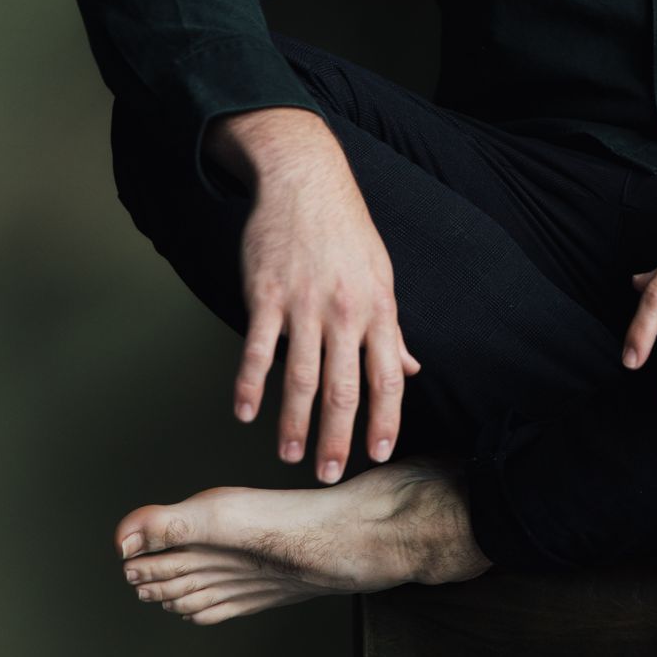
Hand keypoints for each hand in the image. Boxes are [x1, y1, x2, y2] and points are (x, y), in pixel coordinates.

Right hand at [213, 109, 421, 481]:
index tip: (378, 455)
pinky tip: (245, 413)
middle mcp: (344, 311)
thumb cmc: (346, 232)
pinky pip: (258, 349)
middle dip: (338, 438)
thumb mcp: (381, 275)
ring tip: (289, 456)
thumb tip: (410, 369)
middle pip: (344, 388)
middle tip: (329, 476)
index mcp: (378, 308)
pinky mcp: (266, 295)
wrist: (305, 180)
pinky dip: (251, 385)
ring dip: (294, 423)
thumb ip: (392, 328)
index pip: (388, 377)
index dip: (385, 420)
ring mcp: (304, 303)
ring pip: (301, 377)